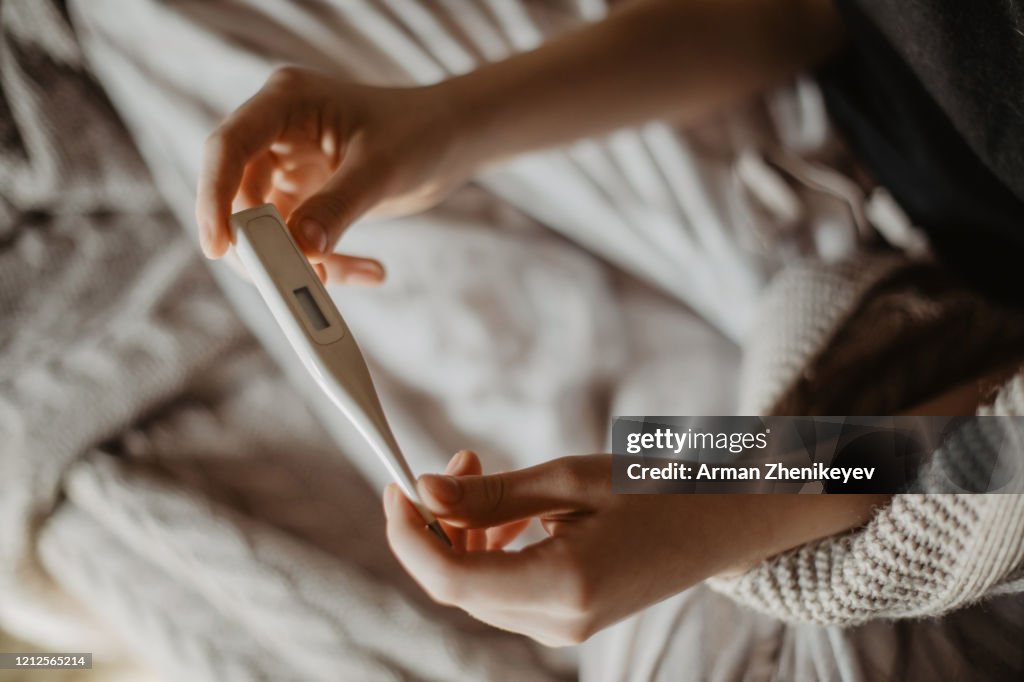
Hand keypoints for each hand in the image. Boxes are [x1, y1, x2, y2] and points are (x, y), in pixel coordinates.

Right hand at [196, 66, 471, 282]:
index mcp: (286, 102)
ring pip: (265, 228)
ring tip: (356, 273)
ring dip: (300, 261)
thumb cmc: (420, 133)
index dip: (213, 197)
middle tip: (295, 282)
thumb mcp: (381, 168)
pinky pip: (295, 241)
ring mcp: (287, 166)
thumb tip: (301, 249)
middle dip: (263, 245)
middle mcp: (276, 133)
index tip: (218, 247)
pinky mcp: (304, 197)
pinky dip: (324, 263)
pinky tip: (370, 270)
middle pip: (238, 196)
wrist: (451, 141)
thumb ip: (338, 206)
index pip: (228, 148)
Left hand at [384, 452, 887, 645]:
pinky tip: (513, 511)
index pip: (449, 578)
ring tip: (484, 474)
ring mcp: (563, 629)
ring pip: (476, 587)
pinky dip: (490, 548)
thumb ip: (494, 492)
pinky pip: (503, 589)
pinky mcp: (567, 619)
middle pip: (457, 584)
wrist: (722, 525)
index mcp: (562, 586)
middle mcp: (558, 622)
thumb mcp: (572, 479)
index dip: (408, 534)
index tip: (395, 484)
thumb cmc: (656, 491)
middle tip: (457, 458)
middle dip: (437, 522)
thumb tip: (423, 489)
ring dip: (464, 532)